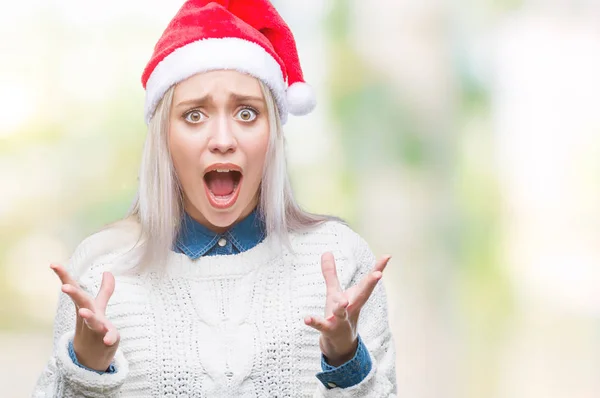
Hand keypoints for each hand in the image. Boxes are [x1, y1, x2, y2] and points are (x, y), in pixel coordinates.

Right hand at [50, 263, 119, 371]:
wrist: (90, 357)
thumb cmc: (93, 327)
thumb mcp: (99, 307)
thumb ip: (105, 290)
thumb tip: (108, 271)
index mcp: (84, 305)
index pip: (75, 288)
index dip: (64, 276)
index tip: (53, 263)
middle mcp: (88, 315)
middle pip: (81, 302)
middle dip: (74, 294)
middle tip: (64, 288)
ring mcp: (95, 328)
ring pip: (92, 321)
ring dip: (89, 316)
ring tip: (83, 312)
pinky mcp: (107, 339)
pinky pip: (108, 338)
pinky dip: (109, 337)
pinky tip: (108, 340)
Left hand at [304, 252, 390, 366]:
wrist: (339, 344)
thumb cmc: (340, 314)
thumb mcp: (335, 292)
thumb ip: (330, 272)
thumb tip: (326, 251)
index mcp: (355, 298)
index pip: (368, 282)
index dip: (378, 268)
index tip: (387, 256)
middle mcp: (351, 307)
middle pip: (362, 295)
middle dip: (370, 284)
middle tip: (378, 274)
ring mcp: (341, 320)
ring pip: (342, 312)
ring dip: (341, 306)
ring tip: (342, 301)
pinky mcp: (329, 329)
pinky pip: (321, 326)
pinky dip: (314, 322)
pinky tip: (306, 319)